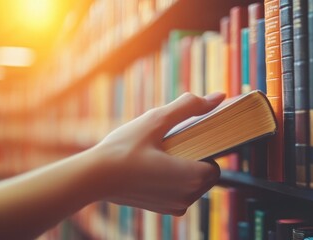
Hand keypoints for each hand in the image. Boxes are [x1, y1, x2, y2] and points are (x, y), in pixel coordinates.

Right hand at [92, 92, 225, 215]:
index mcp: (192, 177)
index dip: (208, 150)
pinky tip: (156, 167)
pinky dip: (175, 181)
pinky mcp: (162, 210)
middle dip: (198, 158)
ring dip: (186, 169)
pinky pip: (180, 193)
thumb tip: (219, 97)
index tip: (193, 139)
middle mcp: (187, 197)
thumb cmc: (124, 148)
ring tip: (165, 154)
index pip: (217, 164)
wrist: (93, 177)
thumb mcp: (156, 120)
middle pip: (207, 175)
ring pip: (194, 185)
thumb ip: (189, 107)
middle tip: (175, 144)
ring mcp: (174, 207)